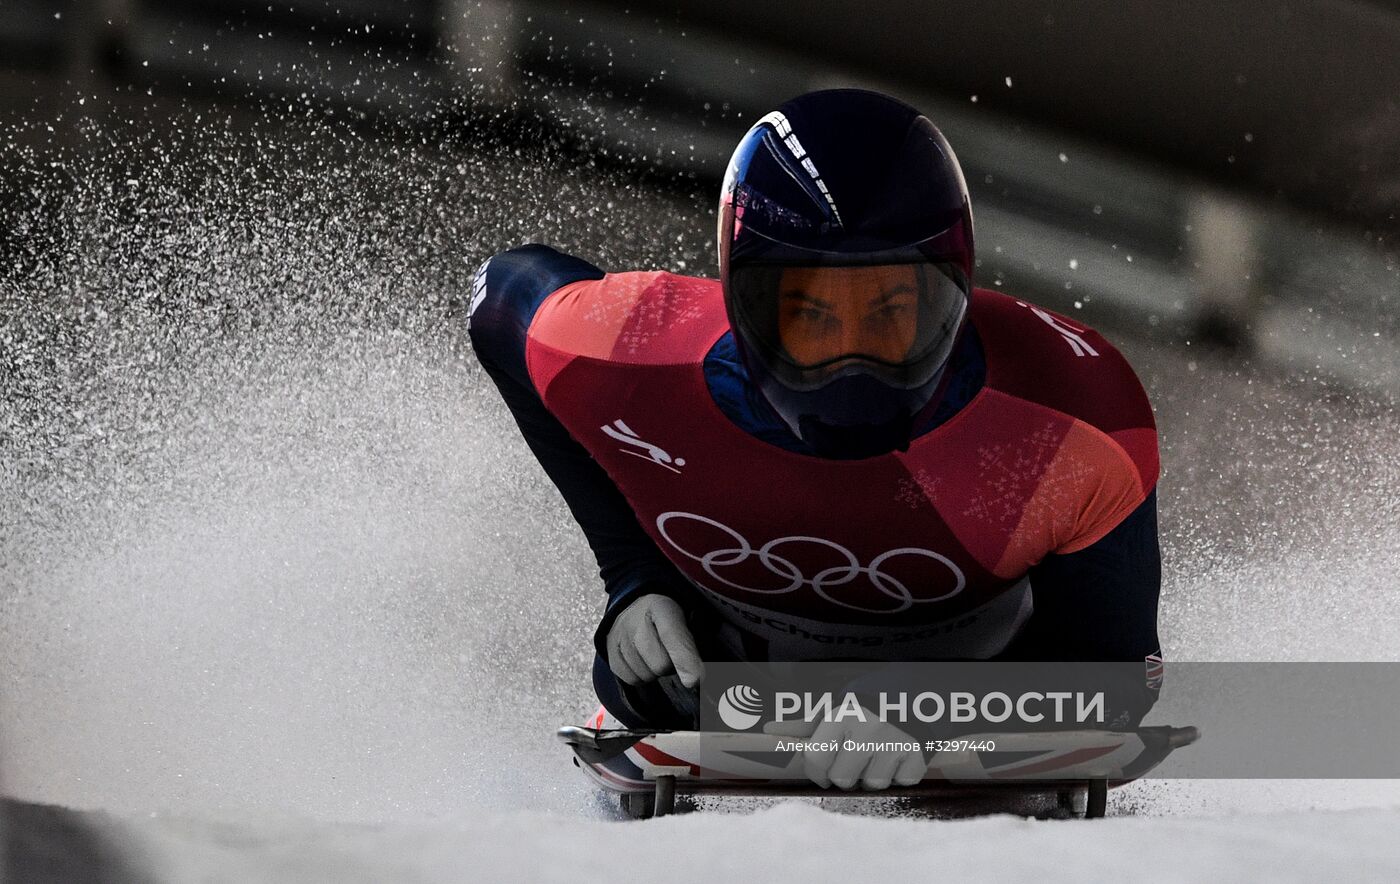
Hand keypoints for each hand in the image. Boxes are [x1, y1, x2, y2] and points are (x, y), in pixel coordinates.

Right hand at [605, 594, 704, 687]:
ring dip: (656, 672)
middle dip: (672, 665)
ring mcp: (618, 637)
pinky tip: (643, 661)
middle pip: (660, 664)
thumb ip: (693, 645)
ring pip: (646, 675)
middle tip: (671, 652)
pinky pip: (632, 680)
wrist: (636, 609)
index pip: (672, 636)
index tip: (695, 680)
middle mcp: (634, 620)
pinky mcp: (610, 654)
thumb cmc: (669, 619)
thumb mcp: (686, 620)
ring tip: (656, 653)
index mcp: (661, 607)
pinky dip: (642, 676)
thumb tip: (696, 679)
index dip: (685, 660)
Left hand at [766, 708, 925, 790]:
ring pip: (872, 785)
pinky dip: (899, 775)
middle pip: (842, 779)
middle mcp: (869, 730)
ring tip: (877, 755)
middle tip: (853, 758)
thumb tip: (770, 730)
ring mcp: (896, 743)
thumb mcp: (835, 706)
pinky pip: (901, 784)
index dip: (815, 772)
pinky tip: (897, 756)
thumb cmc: (866, 702)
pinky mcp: (919, 755)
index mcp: (843, 716)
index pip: (816, 760)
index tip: (822, 772)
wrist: (916, 691)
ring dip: (872, 776)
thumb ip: (804, 724)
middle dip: (844, 774)